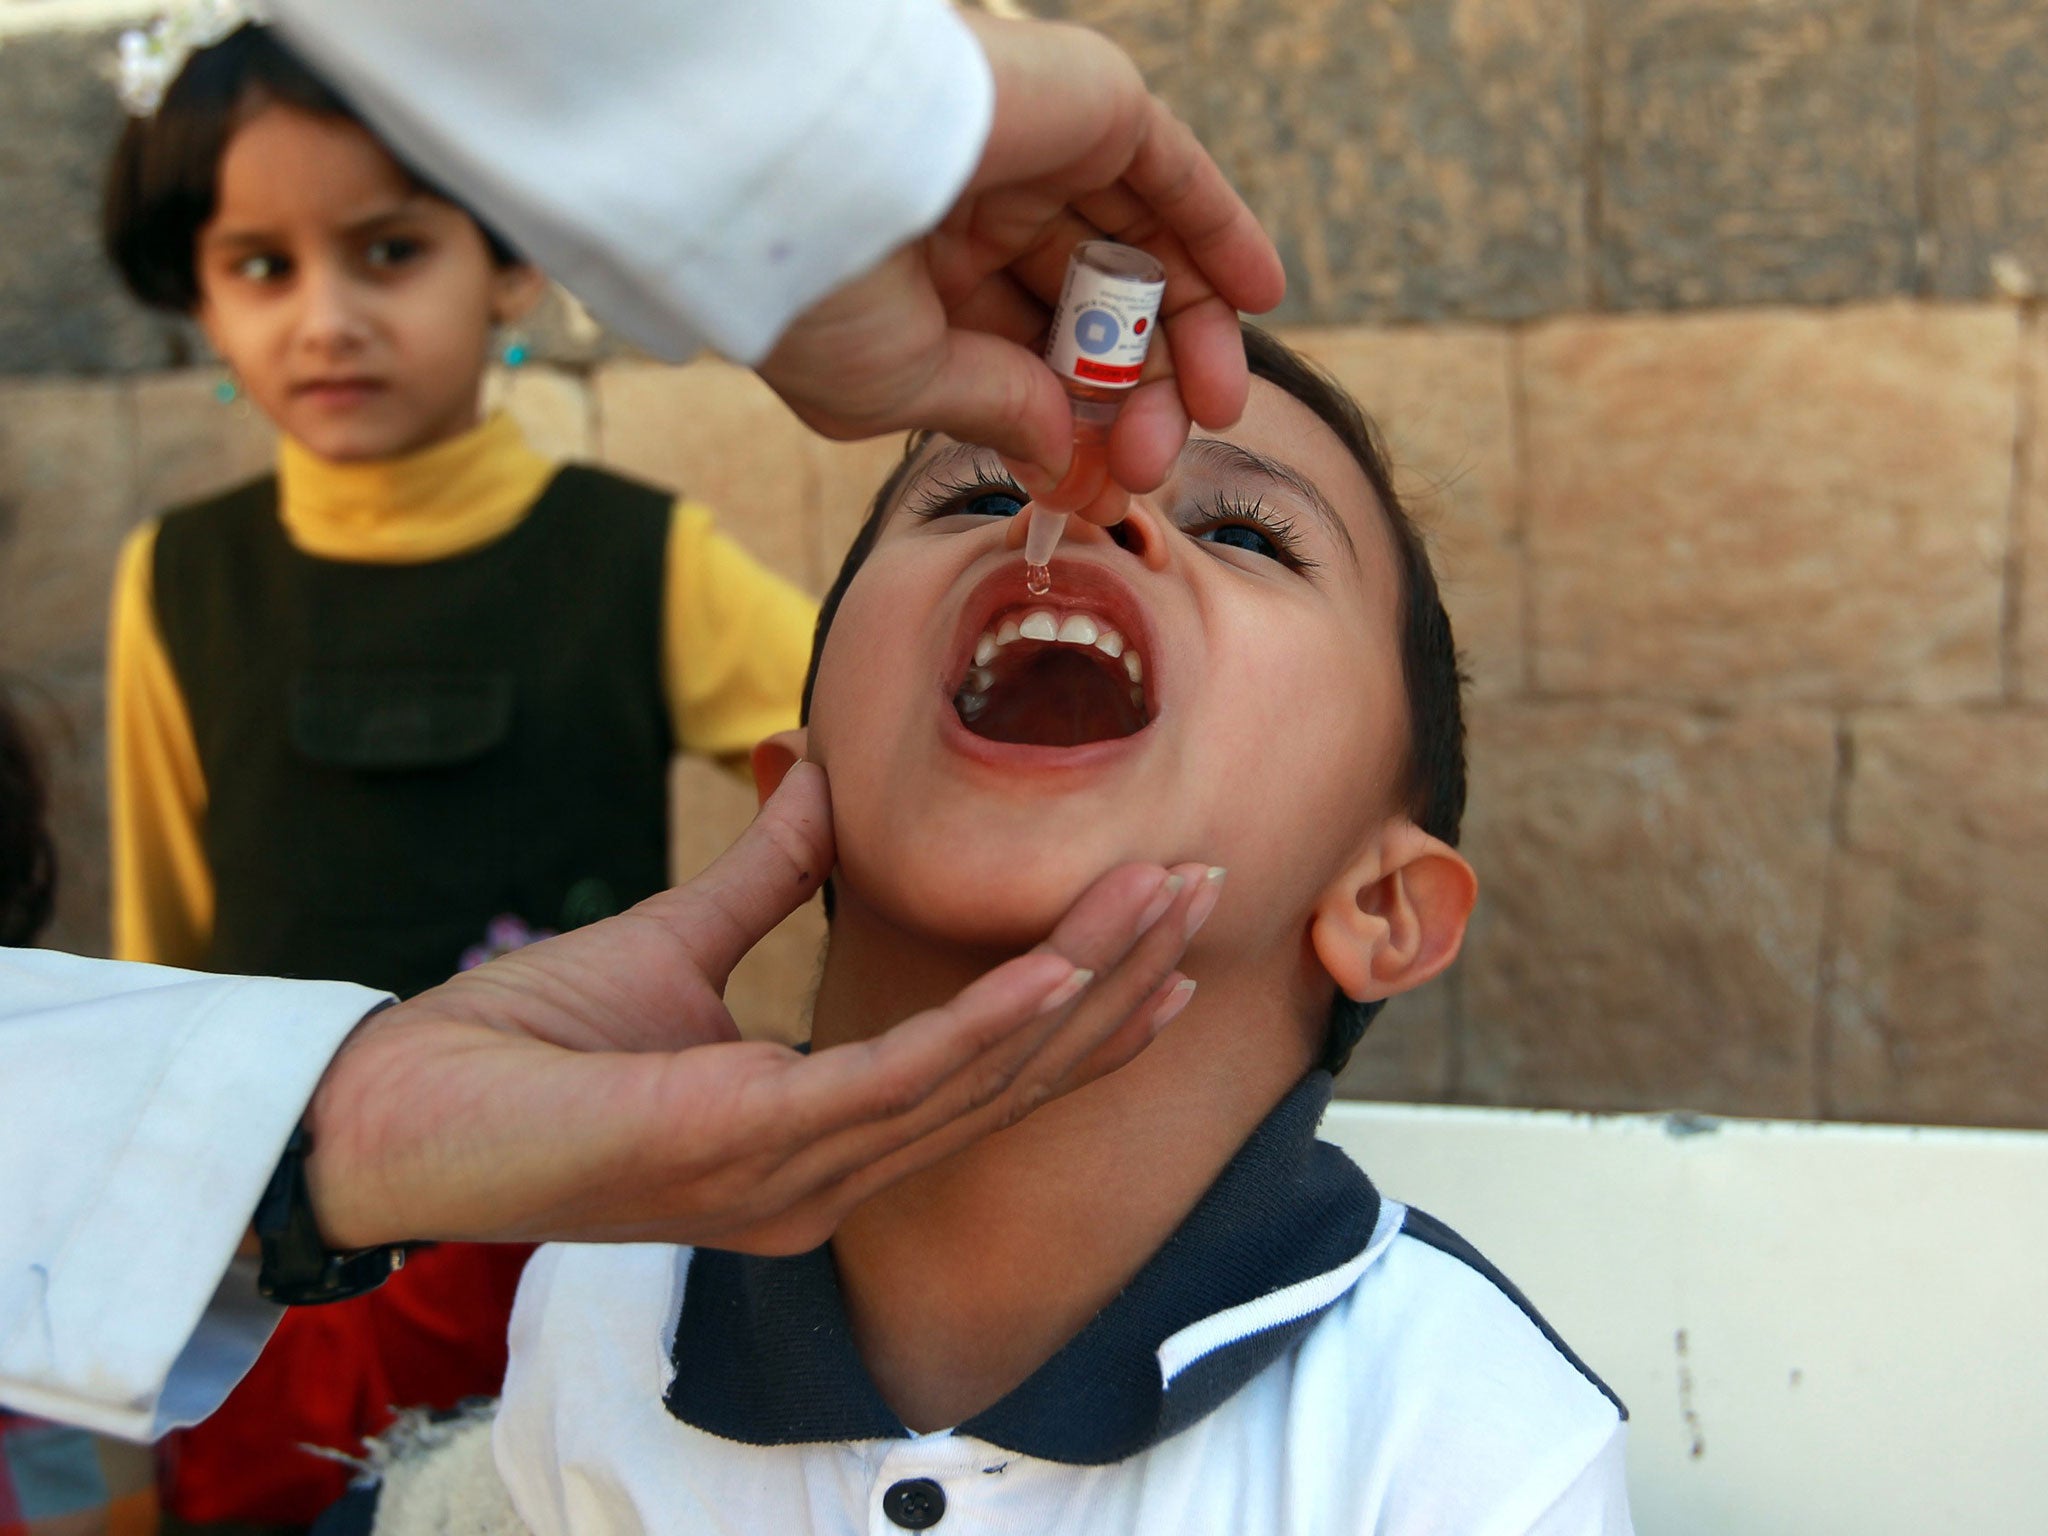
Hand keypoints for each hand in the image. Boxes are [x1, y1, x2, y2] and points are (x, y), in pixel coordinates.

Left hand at [303, 761, 1211, 1255]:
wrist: (392, 1108)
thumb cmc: (520, 1049)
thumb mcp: (671, 944)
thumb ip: (764, 879)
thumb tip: (822, 782)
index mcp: (817, 1140)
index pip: (980, 1075)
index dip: (1079, 1009)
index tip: (1154, 936)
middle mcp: (824, 1178)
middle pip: (1008, 1080)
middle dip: (1114, 985)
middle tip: (1198, 892)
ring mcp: (791, 1180)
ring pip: (976, 1084)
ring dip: (1079, 991)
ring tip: (1159, 902)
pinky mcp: (743, 1153)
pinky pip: (894, 1088)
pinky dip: (985, 1028)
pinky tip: (1054, 973)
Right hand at [757, 12, 1285, 525]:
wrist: (796, 162)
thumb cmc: (813, 286)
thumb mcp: (901, 385)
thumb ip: (994, 411)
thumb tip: (1063, 454)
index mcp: (916, 277)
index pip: (1024, 355)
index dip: (1075, 423)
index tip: (1106, 487)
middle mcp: (974, 211)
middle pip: (1089, 313)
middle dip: (1134, 395)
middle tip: (1154, 460)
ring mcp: (1034, 153)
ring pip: (1138, 253)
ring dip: (1187, 333)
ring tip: (1216, 405)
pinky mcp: (1086, 102)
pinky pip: (1175, 173)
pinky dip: (1221, 231)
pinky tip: (1260, 295)